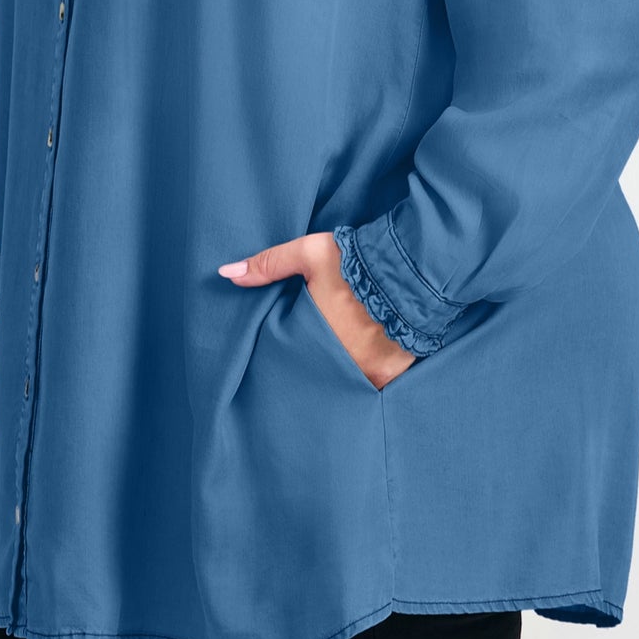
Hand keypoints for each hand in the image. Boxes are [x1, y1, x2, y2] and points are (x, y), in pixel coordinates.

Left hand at [218, 231, 418, 390]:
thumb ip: (269, 264)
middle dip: (315, 368)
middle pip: (320, 374)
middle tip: (311, 360)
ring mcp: (369, 373)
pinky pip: (374, 384)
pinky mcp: (393, 374)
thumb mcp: (309, 254)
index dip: (290, 357)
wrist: (412, 268)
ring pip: (346, 382)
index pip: (293, 360)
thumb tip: (226, 273)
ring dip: (341, 374)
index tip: (287, 353)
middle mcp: (343, 365)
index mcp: (317, 340)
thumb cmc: (357, 261)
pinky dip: (367, 374)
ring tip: (337, 363)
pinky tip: (364, 363)